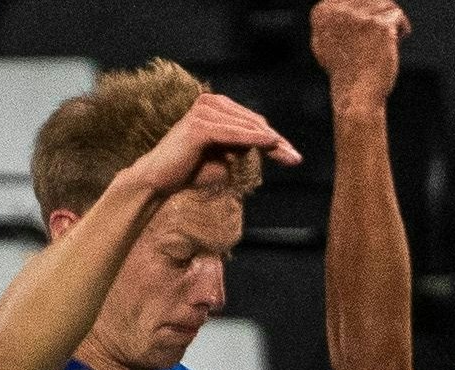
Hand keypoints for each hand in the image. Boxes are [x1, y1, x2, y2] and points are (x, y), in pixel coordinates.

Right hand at [121, 92, 300, 200]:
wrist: (158, 180)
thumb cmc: (190, 171)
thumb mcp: (223, 157)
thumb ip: (241, 147)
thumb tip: (264, 143)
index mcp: (215, 107)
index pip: (250, 122)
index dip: (273, 139)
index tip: (292, 155)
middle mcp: (209, 103)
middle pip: (252, 122)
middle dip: (276, 142)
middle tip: (296, 158)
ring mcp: (203, 112)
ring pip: (245, 128)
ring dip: (269, 141)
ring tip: (289, 154)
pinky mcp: (199, 126)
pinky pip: (233, 134)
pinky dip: (254, 139)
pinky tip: (271, 144)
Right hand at [313, 0, 408, 112]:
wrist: (357, 95)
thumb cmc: (346, 72)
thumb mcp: (327, 42)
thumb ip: (332, 18)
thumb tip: (333, 4)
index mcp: (322, 12)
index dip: (364, 16)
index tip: (361, 39)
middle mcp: (337, 11)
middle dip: (378, 18)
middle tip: (373, 42)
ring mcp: (358, 17)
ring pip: (386, 4)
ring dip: (389, 24)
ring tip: (380, 45)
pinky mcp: (378, 25)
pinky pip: (398, 16)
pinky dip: (400, 30)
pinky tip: (392, 45)